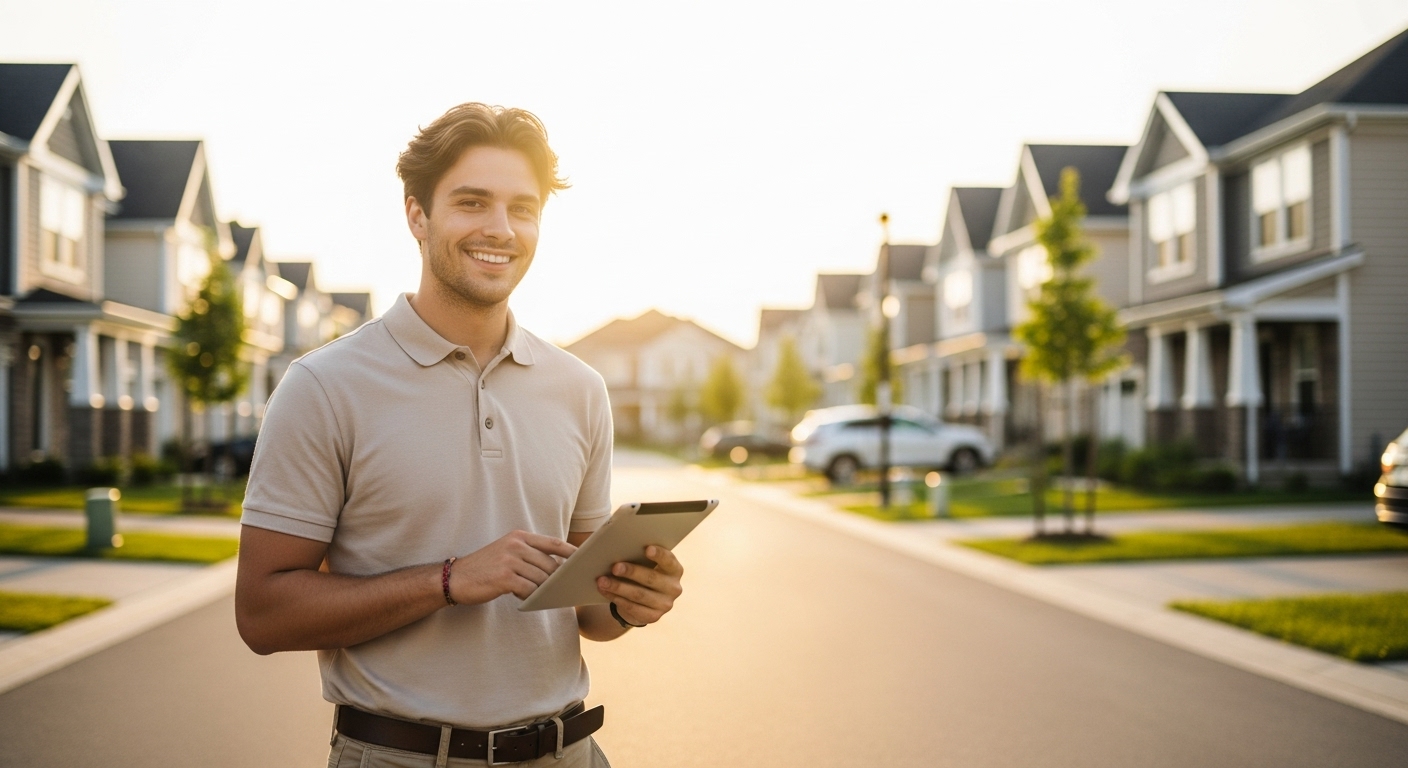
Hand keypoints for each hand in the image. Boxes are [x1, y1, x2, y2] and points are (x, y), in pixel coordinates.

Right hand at [449, 530, 575, 604]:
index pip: (553, 543)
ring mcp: (510, 561)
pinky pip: (529, 589)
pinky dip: (531, 596)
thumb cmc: (485, 568)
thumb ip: (529, 555)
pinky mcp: (505, 578)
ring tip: (538, 594)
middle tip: (562, 588)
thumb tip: (557, 567)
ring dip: (542, 590)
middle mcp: (516, 545)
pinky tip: (524, 598)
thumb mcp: (507, 552)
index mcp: (519, 536)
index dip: (571, 552)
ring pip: (541, 579)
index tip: (583, 560)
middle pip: (550, 564)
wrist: (456, 578)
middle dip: (556, 579)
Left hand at [596, 545, 683, 626]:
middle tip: (614, 567)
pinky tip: (604, 591)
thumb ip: (640, 555)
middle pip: (651, 578)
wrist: (642, 599)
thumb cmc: (642, 571)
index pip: (669, 560)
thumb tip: (619, 547)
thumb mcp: (646, 563)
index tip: (647, 549)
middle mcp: (674, 588)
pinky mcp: (653, 617)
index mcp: (675, 569)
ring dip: (618, 587)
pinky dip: (616, 598)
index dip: (659, 555)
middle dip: (632, 572)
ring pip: (639, 595)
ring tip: (602, 580)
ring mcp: (665, 605)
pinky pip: (632, 607)